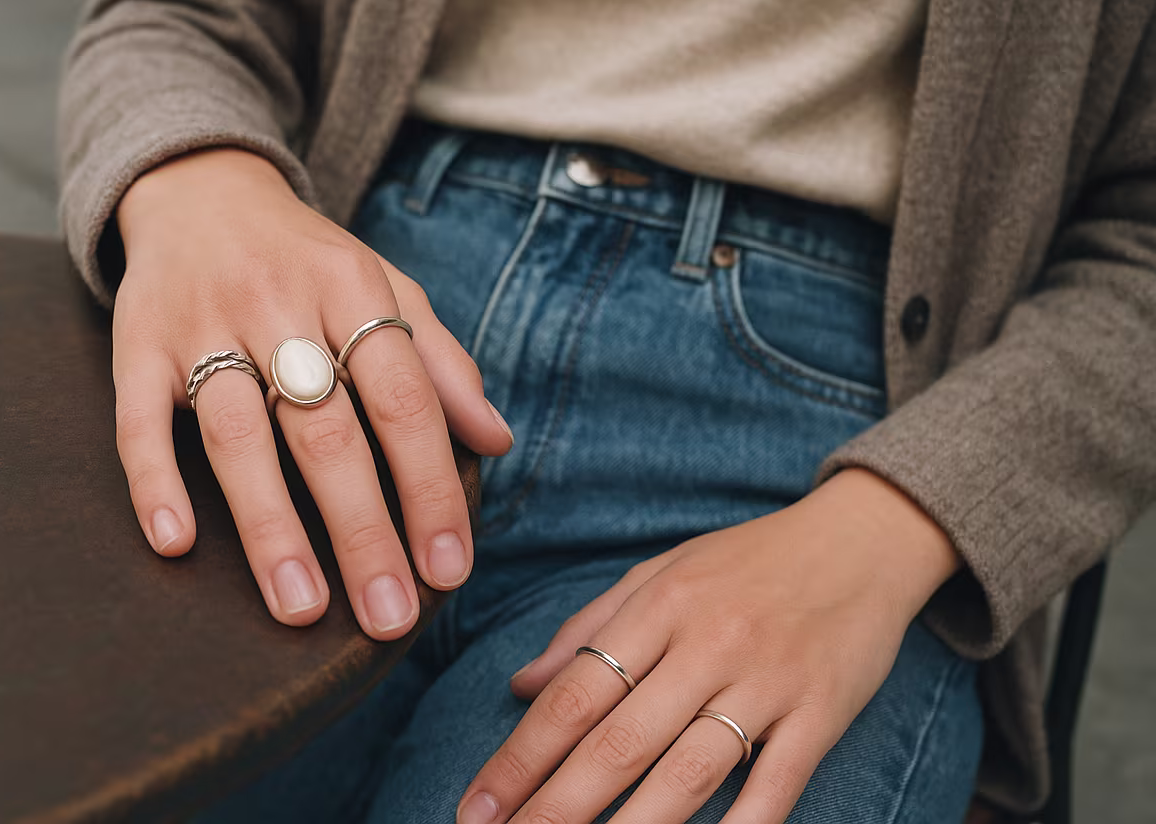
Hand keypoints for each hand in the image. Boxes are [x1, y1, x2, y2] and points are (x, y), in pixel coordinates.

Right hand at [110, 145, 513, 639]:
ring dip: (271, 526)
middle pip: (326, 428)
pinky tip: (174, 543)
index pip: (403, 398)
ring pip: (237, 434)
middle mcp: (276, 301)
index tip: (448, 568)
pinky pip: (138, 418)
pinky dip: (154, 480)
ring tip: (300, 609)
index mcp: (350, 286)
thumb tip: (497, 441)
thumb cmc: (306, 260)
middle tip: (387, 616)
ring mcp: (201, 323)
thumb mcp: (384, 288)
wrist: (200, 191)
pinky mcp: (135, 343)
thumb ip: (440, 362)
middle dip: (363, 530)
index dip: (430, 487)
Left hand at [457, 469, 958, 823]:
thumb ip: (587, 628)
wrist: (860, 540)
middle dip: (555, 804)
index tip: (477, 805)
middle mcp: (707, 644)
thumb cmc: (746, 561)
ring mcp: (767, 681)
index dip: (520, 756)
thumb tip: (520, 685)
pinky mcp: (822, 713)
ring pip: (688, 770)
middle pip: (619, 740)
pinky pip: (777, 782)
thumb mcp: (658, 573)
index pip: (574, 694)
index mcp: (658, 607)